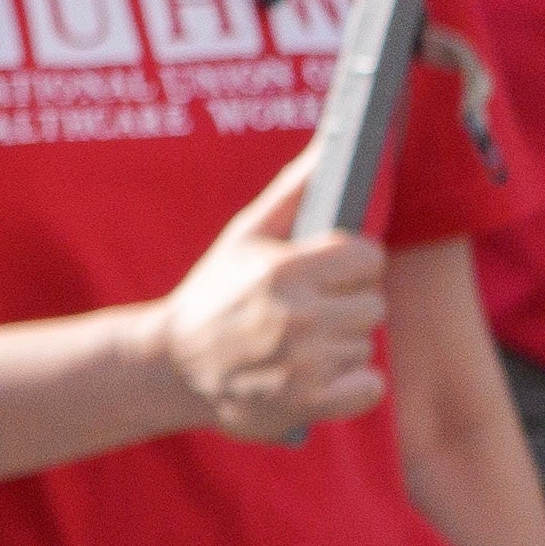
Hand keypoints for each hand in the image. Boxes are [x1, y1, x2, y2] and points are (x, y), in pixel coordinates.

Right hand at [154, 160, 389, 444]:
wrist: (170, 366)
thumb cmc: (214, 294)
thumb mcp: (244, 237)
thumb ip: (293, 191)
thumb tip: (332, 144)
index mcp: (285, 270)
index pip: (368, 258)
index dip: (352, 264)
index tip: (328, 272)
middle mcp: (298, 316)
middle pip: (373, 303)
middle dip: (345, 305)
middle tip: (307, 311)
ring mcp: (304, 362)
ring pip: (366, 343)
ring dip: (340, 345)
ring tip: (300, 344)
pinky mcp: (308, 401)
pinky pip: (370, 387)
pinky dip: (353, 384)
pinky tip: (320, 374)